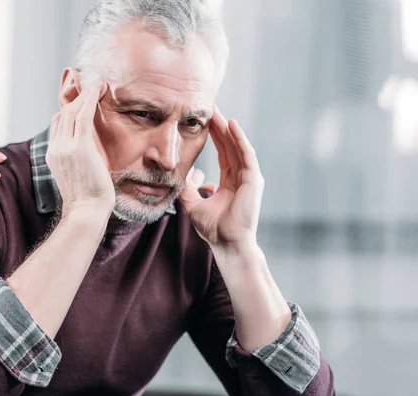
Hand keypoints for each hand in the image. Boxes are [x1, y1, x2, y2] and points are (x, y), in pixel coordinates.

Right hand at [46, 82, 114, 217]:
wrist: (86, 211)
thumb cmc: (88, 199)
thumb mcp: (79, 176)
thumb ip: (80, 161)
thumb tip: (89, 156)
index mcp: (53, 155)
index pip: (58, 124)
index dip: (70, 110)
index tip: (84, 101)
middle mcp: (56, 148)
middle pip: (63, 114)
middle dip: (77, 98)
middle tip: (93, 86)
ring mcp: (65, 147)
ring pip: (72, 111)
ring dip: (86, 95)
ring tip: (99, 85)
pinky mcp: (79, 147)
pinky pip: (83, 114)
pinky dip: (91, 98)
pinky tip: (100, 88)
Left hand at [179, 105, 263, 250]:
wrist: (227, 244)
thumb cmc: (212, 228)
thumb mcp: (191, 204)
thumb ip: (187, 187)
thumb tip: (186, 173)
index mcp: (229, 181)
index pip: (222, 152)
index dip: (213, 136)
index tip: (203, 121)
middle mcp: (241, 177)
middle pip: (229, 145)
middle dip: (219, 126)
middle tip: (209, 107)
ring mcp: (249, 177)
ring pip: (237, 146)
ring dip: (227, 128)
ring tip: (216, 111)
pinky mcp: (253, 180)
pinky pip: (246, 154)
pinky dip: (239, 139)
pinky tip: (230, 125)